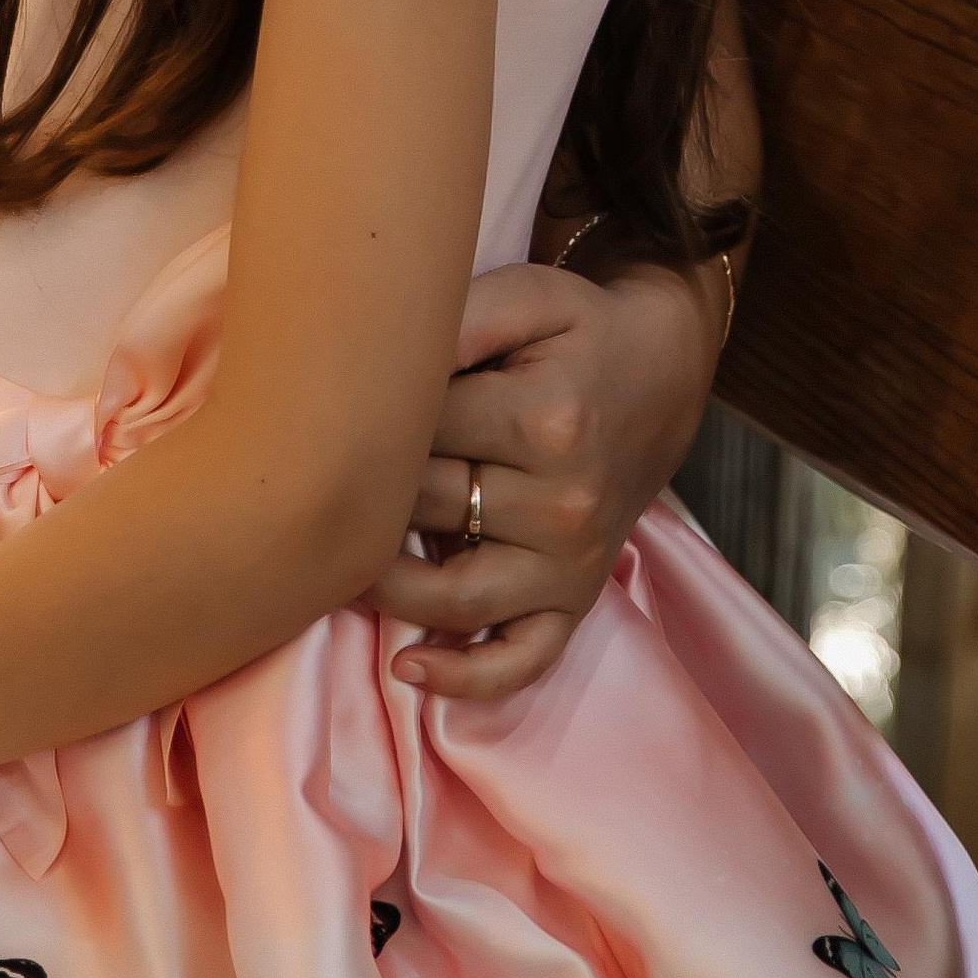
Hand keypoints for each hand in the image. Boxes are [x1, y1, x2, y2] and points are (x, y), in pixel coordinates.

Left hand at [373, 256, 718, 703]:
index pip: (418, 435)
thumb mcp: (526, 298)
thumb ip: (455, 320)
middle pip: (426, 512)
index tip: (336, 406)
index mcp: (545, 421)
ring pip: (454, 598)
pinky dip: (464, 679)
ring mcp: (573, 563)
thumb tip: (378, 366)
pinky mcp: (577, 601)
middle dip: (366, 493)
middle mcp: (563, 503)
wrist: (661, 375)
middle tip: (315, 476)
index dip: (367, 418)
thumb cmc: (577, 333)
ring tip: (333, 561)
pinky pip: (521, 659)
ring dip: (383, 589)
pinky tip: (408, 668)